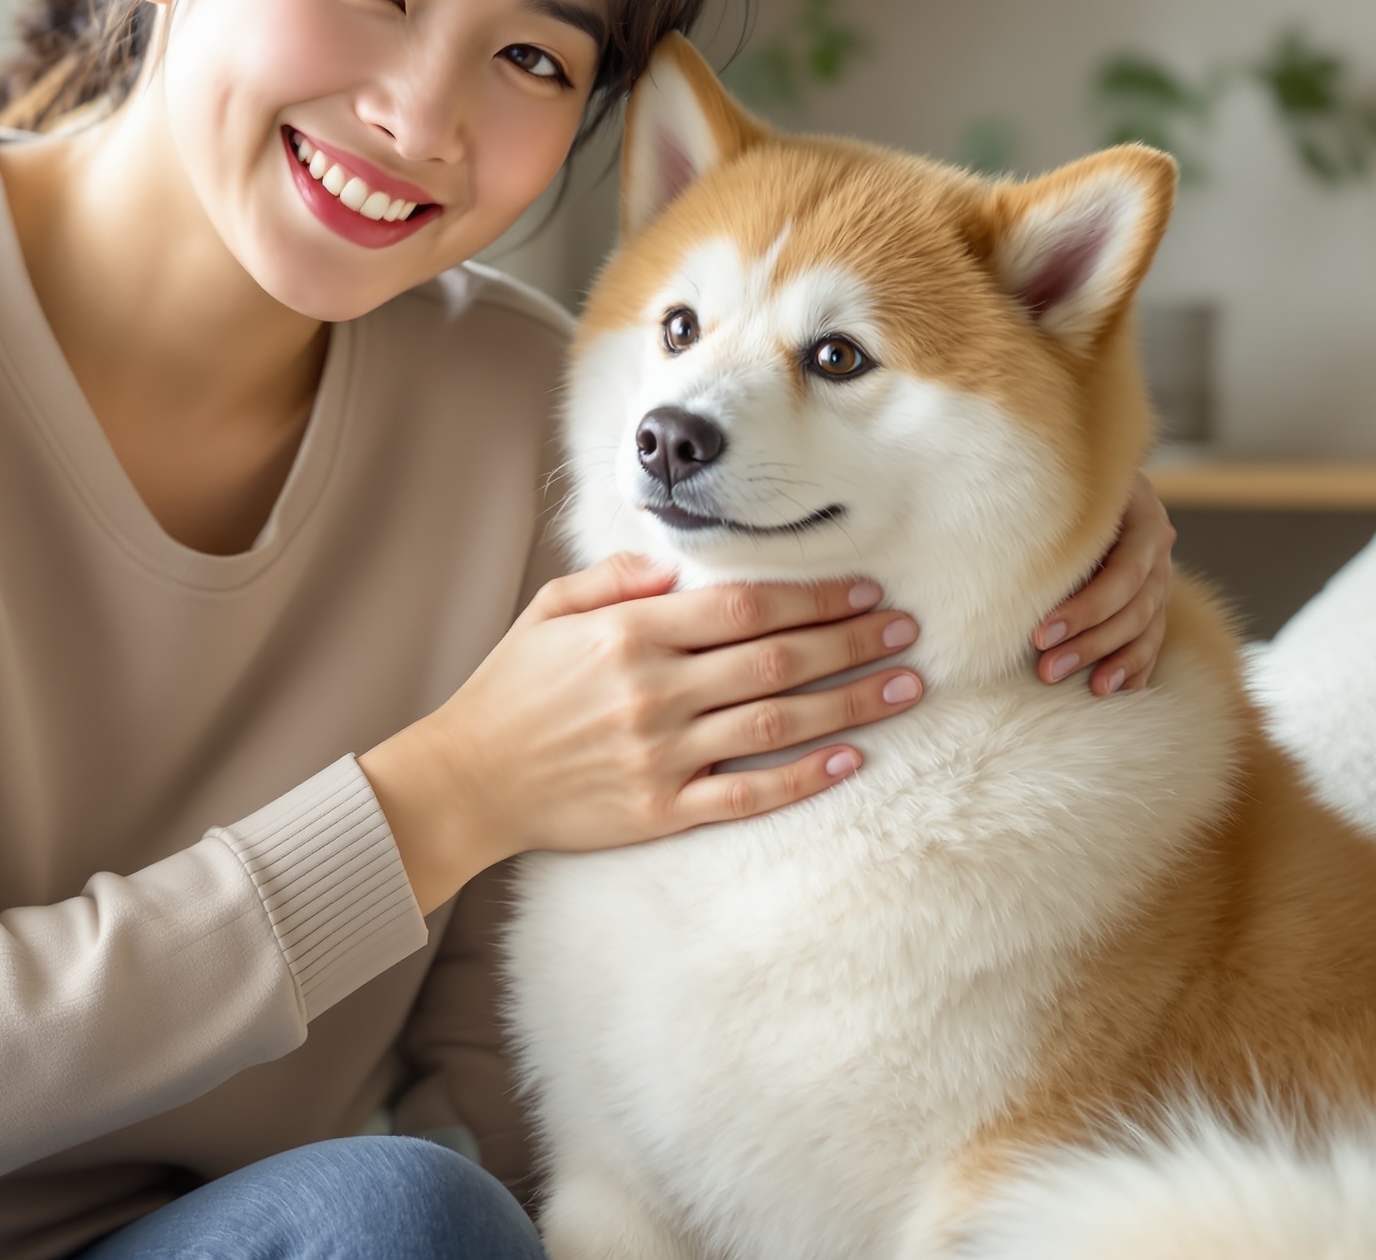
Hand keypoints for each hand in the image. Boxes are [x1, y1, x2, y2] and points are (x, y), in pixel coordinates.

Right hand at [360, 554, 923, 911]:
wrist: (467, 779)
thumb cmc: (511, 688)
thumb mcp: (551, 610)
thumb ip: (617, 580)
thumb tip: (680, 565)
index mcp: (630, 633)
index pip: (744, 606)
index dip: (813, 596)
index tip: (863, 587)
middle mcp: (655, 691)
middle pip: (777, 659)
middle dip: (852, 640)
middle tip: (908, 628)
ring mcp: (662, 755)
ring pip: (777, 723)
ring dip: (849, 703)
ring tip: (903, 686)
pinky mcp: (662, 810)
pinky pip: (747, 793)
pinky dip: (802, 778)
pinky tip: (849, 760)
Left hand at [1032, 471, 1174, 696]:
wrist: (1083, 476)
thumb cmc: (1058, 479)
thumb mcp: (1057, 485)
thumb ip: (1039, 510)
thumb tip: (984, 535)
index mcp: (1140, 518)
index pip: (1122, 574)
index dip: (1086, 609)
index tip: (1039, 634)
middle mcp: (1157, 550)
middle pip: (1135, 608)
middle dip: (1092, 643)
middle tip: (1047, 670)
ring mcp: (1160, 577)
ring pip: (1146, 629)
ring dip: (1115, 662)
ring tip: (1089, 689)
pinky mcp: (1154, 600)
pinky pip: (1152, 640)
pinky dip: (1135, 666)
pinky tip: (1115, 689)